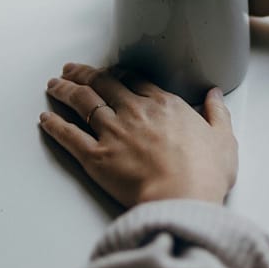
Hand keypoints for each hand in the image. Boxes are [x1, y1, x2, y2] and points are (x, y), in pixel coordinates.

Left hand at [40, 63, 237, 207]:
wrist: (182, 198)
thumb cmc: (205, 173)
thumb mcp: (224, 139)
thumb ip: (217, 113)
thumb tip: (215, 95)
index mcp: (164, 105)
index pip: (134, 80)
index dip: (117, 73)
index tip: (109, 71)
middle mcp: (134, 112)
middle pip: (103, 84)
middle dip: (84, 74)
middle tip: (71, 68)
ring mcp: (112, 132)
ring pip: (82, 102)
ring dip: (65, 90)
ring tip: (54, 84)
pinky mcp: (96, 157)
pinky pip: (69, 136)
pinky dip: (55, 125)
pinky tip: (45, 118)